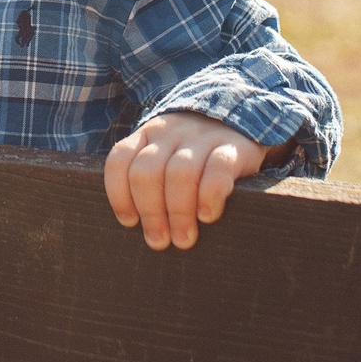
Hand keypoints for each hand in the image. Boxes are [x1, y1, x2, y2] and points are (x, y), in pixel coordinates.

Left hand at [104, 112, 271, 250]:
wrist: (242, 120)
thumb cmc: (196, 156)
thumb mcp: (167, 156)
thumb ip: (151, 180)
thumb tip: (141, 230)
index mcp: (148, 135)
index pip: (120, 160)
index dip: (119, 195)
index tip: (129, 222)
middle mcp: (171, 132)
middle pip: (147, 172)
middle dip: (150, 211)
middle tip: (159, 241)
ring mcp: (202, 137)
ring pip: (180, 173)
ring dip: (178, 212)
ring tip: (183, 238)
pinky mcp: (234, 147)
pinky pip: (218, 170)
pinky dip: (209, 197)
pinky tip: (207, 215)